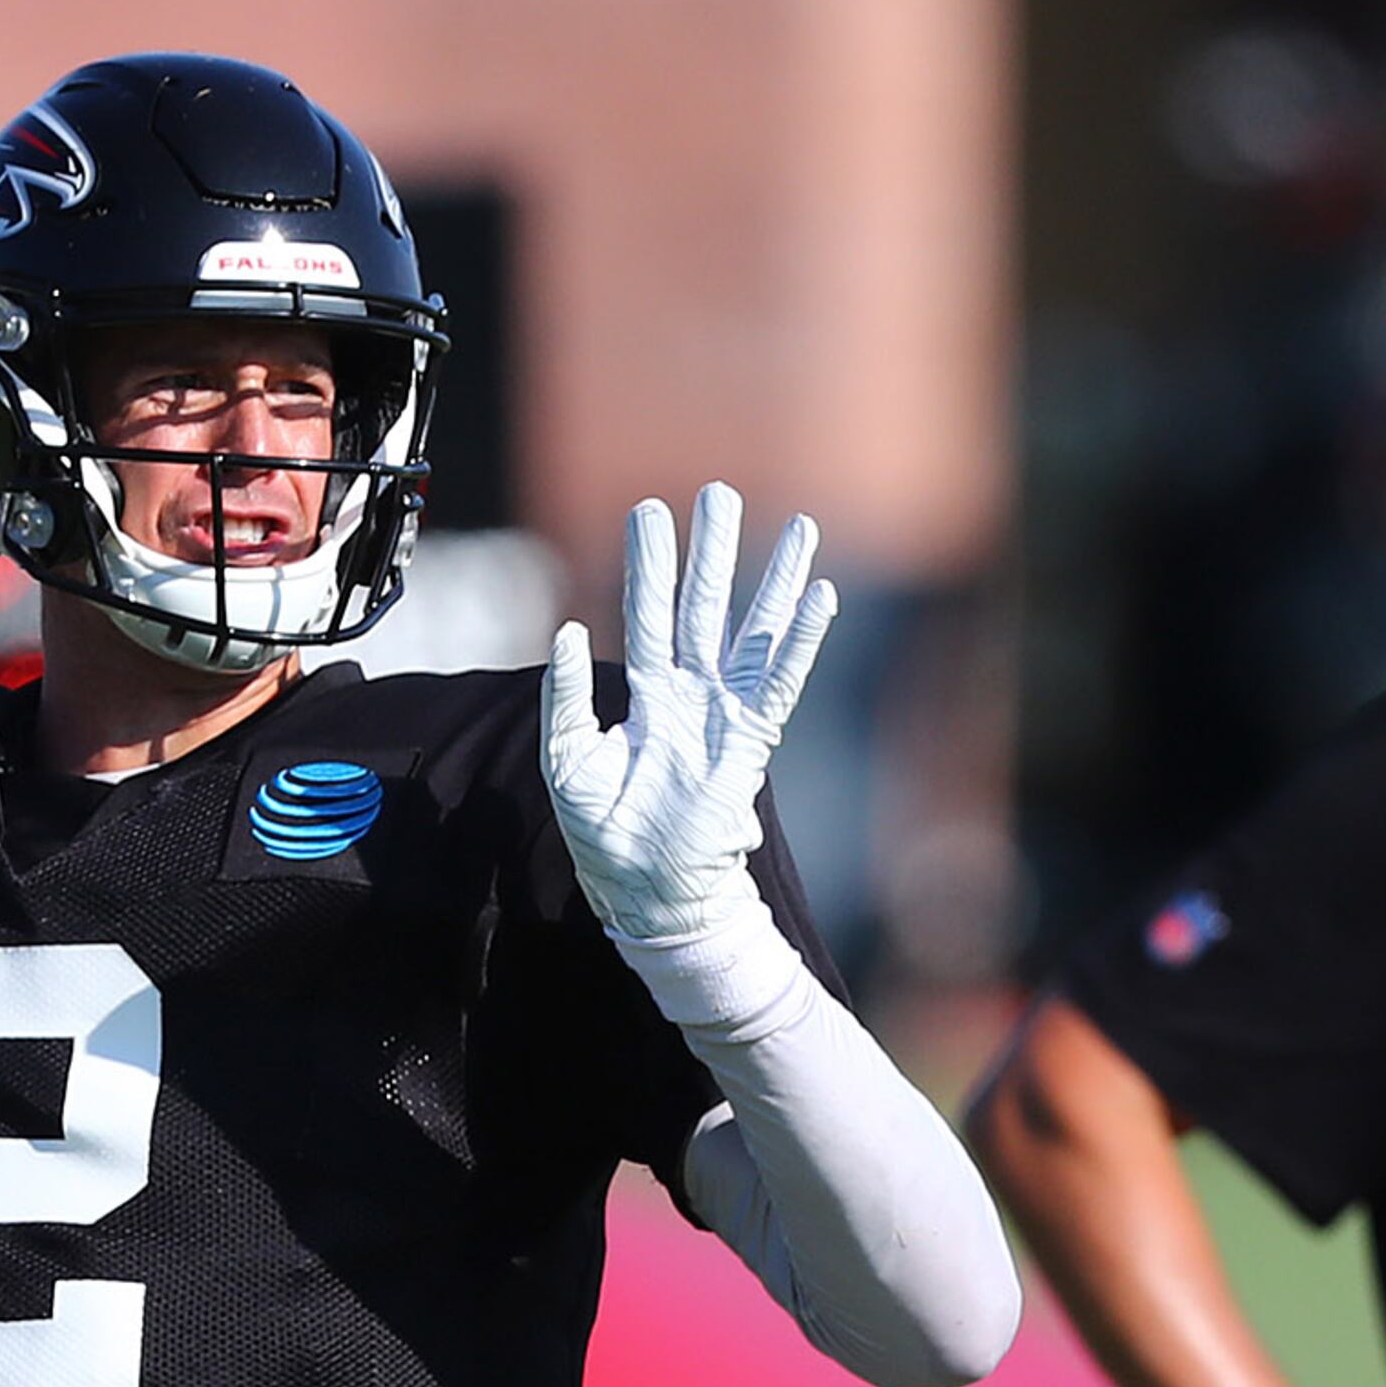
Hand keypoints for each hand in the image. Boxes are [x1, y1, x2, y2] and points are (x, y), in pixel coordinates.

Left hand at [541, 482, 836, 943]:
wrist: (647, 893)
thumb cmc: (605, 837)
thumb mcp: (567, 761)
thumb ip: (565, 696)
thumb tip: (568, 630)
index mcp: (646, 696)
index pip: (649, 614)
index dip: (652, 566)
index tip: (652, 512)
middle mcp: (691, 695)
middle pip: (705, 607)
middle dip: (714, 550)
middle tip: (720, 493)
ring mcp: (726, 716)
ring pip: (752, 632)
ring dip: (772, 580)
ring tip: (798, 526)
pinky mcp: (751, 743)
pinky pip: (780, 681)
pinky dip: (800, 639)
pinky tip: (820, 596)